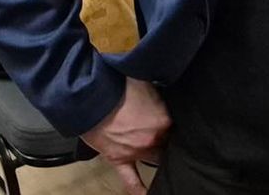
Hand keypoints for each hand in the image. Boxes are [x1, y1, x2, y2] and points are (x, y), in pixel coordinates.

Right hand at [81, 78, 170, 194]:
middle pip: (167, 144)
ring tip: (165, 158)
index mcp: (164, 122)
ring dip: (158, 156)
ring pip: (155, 159)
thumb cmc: (119, 86)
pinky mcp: (118, 159)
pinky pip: (131, 180)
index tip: (177, 121)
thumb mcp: (148, 84)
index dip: (176, 124)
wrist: (91, 97)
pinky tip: (146, 194)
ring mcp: (136, 152)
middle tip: (168, 135)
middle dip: (168, 140)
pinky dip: (139, 189)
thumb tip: (166, 97)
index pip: (177, 127)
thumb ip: (160, 97)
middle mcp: (153, 140)